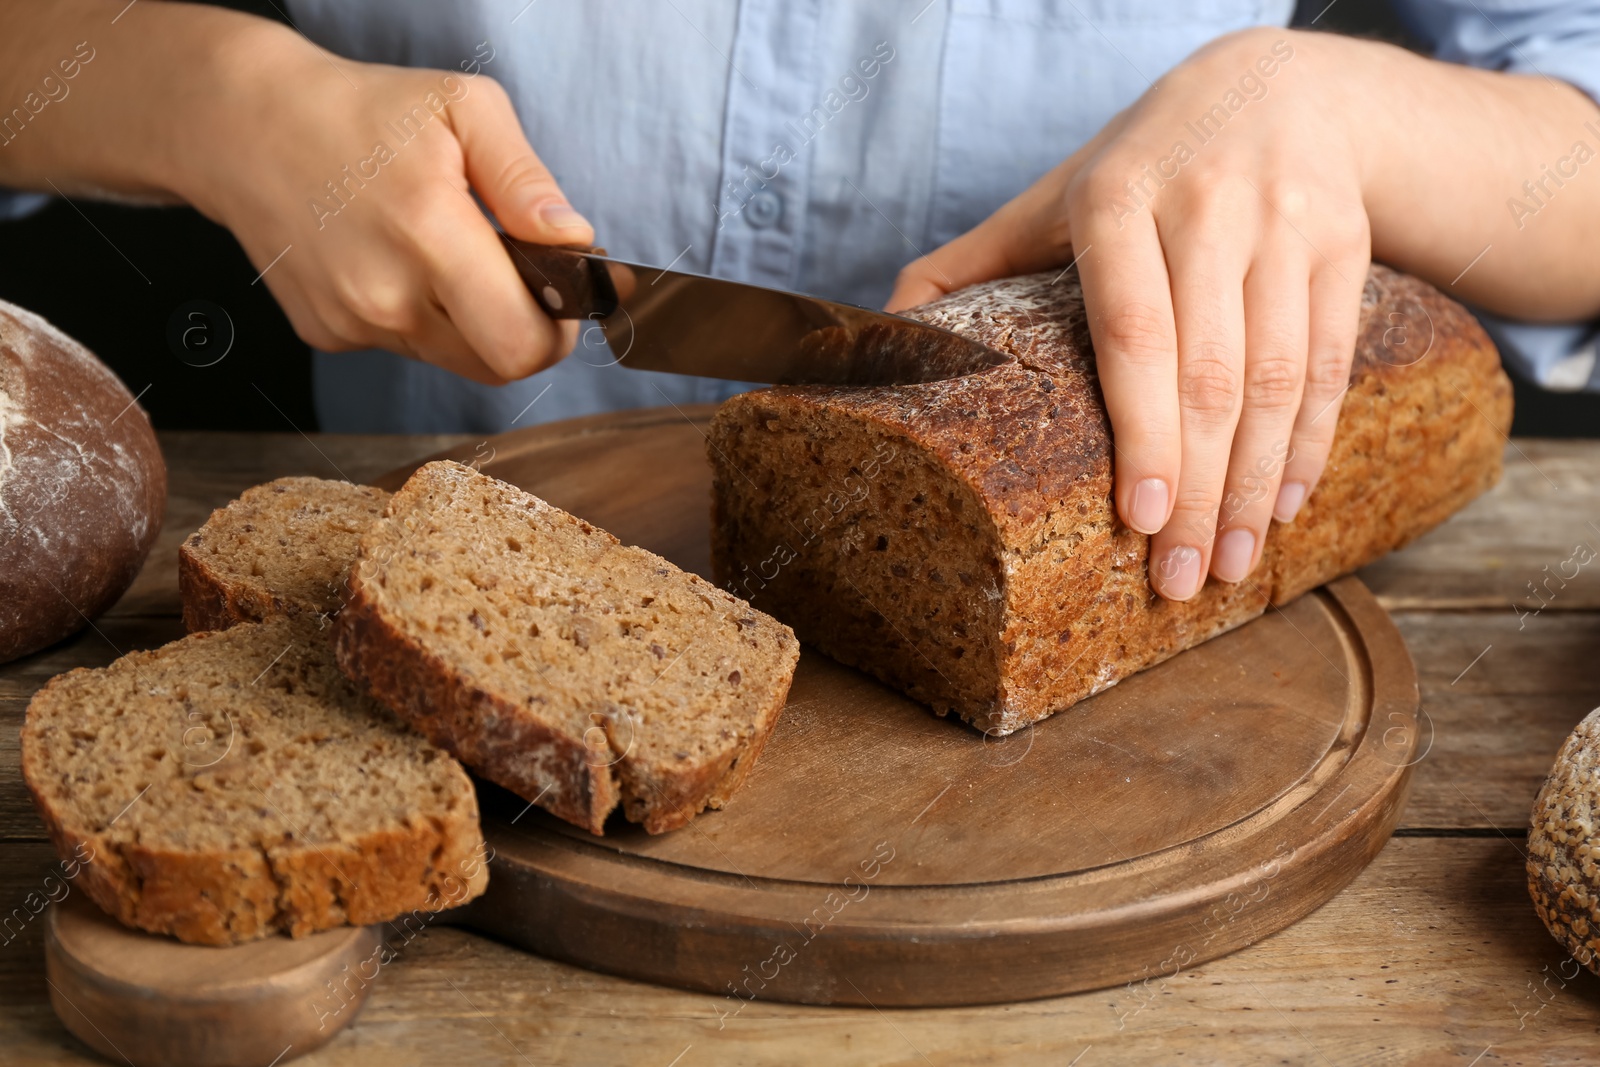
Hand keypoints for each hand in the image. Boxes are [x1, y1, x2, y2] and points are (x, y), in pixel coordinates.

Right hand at [179, 25, 590, 384]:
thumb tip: (573, 241)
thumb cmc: (361, 110)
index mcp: (429, 235)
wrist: (246, 126)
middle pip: (496, 366)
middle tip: (520, 279)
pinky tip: (394, 258)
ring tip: (446, 252)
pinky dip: (419, 314)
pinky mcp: (328, 333)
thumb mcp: (463, 108)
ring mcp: (352, 322)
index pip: (522, 344)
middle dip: (525, 331)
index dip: (558, 332)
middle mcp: (386, 294)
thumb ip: (526, 181)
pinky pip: (404, 344)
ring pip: (453, 358)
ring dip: (470, 320)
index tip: (561, 295)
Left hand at [888, 28, 1370, 600]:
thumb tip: (878, 339)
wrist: (1274, 89)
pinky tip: (1282, 505)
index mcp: (1117, 200)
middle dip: (1199, 491)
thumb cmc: (1139, 164)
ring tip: (1231, 564)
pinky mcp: (1344, 244)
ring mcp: (1286, 223)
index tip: (1140, 520)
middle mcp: (1207, 206)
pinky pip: (1330, 361)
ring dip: (1255, 486)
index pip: (1133, 333)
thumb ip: (970, 266)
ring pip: (1278, 378)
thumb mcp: (1050, 197)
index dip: (1142, 432)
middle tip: (1179, 581)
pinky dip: (1309, 444)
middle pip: (1209, 373)